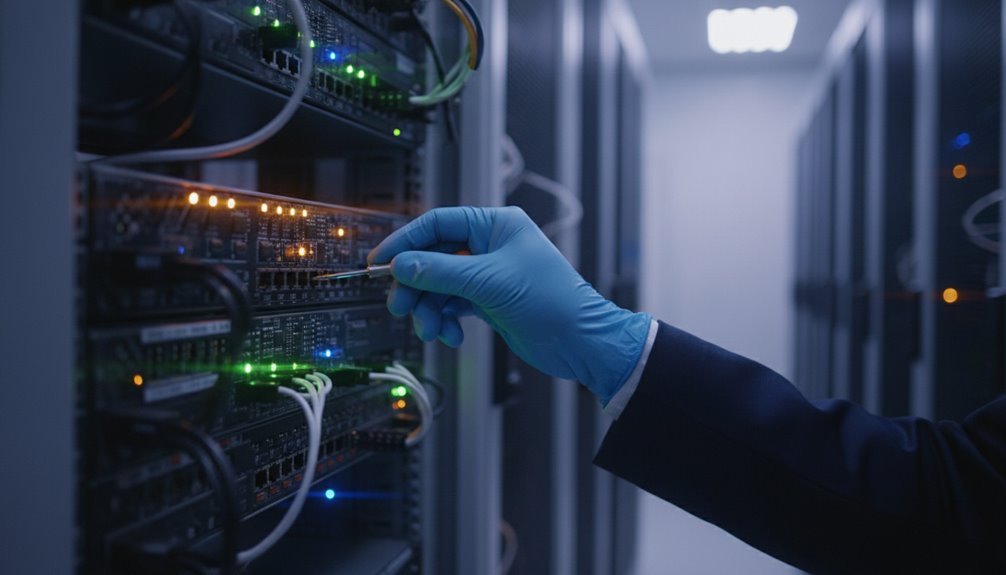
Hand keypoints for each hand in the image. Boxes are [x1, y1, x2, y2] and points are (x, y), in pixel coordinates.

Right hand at [368, 206, 650, 402]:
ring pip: (440, 285)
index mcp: (496, 225)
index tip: (382, 262)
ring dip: (429, 309)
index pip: (438, 223)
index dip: (406, 241)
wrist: (580, 343)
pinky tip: (452, 335)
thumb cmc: (553, 302)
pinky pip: (452, 305)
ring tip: (431, 329)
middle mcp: (490, 246)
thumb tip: (402, 264)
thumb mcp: (489, 283)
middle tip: (400, 306)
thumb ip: (440, 272)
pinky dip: (445, 321)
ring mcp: (488, 274)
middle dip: (416, 284)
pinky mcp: (488, 301)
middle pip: (433, 257)